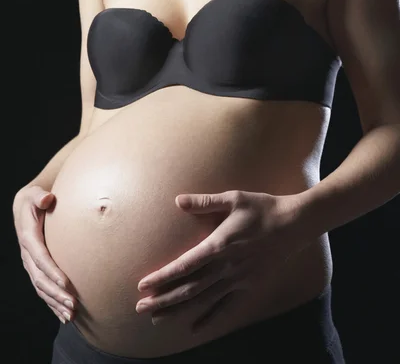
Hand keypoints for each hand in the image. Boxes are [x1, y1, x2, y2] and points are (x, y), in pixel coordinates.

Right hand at [13, 186, 77, 323]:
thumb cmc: (34, 199)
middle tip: (73, 305)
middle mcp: (28, 254)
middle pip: (41, 279)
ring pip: (41, 288)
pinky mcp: (35, 269)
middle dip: (56, 294)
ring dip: (55, 303)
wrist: (25, 206)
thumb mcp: (35, 194)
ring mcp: (30, 264)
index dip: (52, 271)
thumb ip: (41, 197)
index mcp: (28, 237)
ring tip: (71, 315)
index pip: (40, 257)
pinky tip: (64, 315)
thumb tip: (48, 198)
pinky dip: (52, 303)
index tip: (66, 283)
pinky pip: (43, 290)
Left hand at [136, 190, 305, 333]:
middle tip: (140, 308)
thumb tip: (178, 201)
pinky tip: (195, 328)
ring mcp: (239, 279)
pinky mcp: (250, 285)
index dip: (162, 277)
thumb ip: (205, 202)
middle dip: (163, 299)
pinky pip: (228, 307)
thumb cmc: (261, 207)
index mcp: (219, 244)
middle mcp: (226, 266)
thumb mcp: (233, 199)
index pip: (184, 265)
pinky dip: (211, 319)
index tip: (142, 285)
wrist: (294, 223)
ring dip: (179, 310)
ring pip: (203, 300)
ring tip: (157, 318)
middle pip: (189, 288)